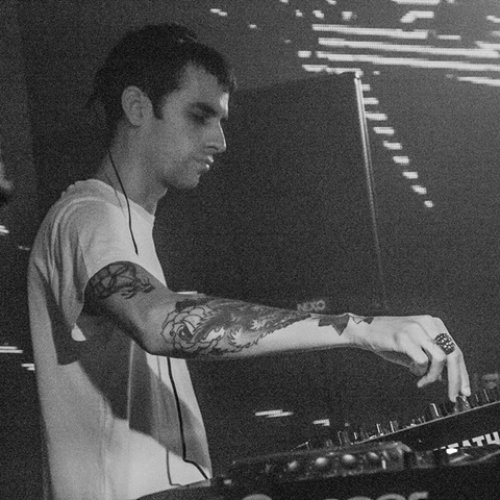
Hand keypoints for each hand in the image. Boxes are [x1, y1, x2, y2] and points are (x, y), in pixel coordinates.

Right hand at [355, 315, 469, 400]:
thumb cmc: (388, 339)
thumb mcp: (414, 347)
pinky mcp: (404, 337)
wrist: (364, 331)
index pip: (455, 349)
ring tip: (422, 380)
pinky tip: (411, 370)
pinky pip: (422, 360)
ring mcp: (416, 329)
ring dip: (433, 376)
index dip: (461, 372)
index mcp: (432, 323)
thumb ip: (431, 359)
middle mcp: (427, 323)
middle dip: (456, 378)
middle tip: (453, 395)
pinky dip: (419, 371)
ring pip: (440, 358)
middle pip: (452, 354)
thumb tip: (447, 378)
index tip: (462, 389)